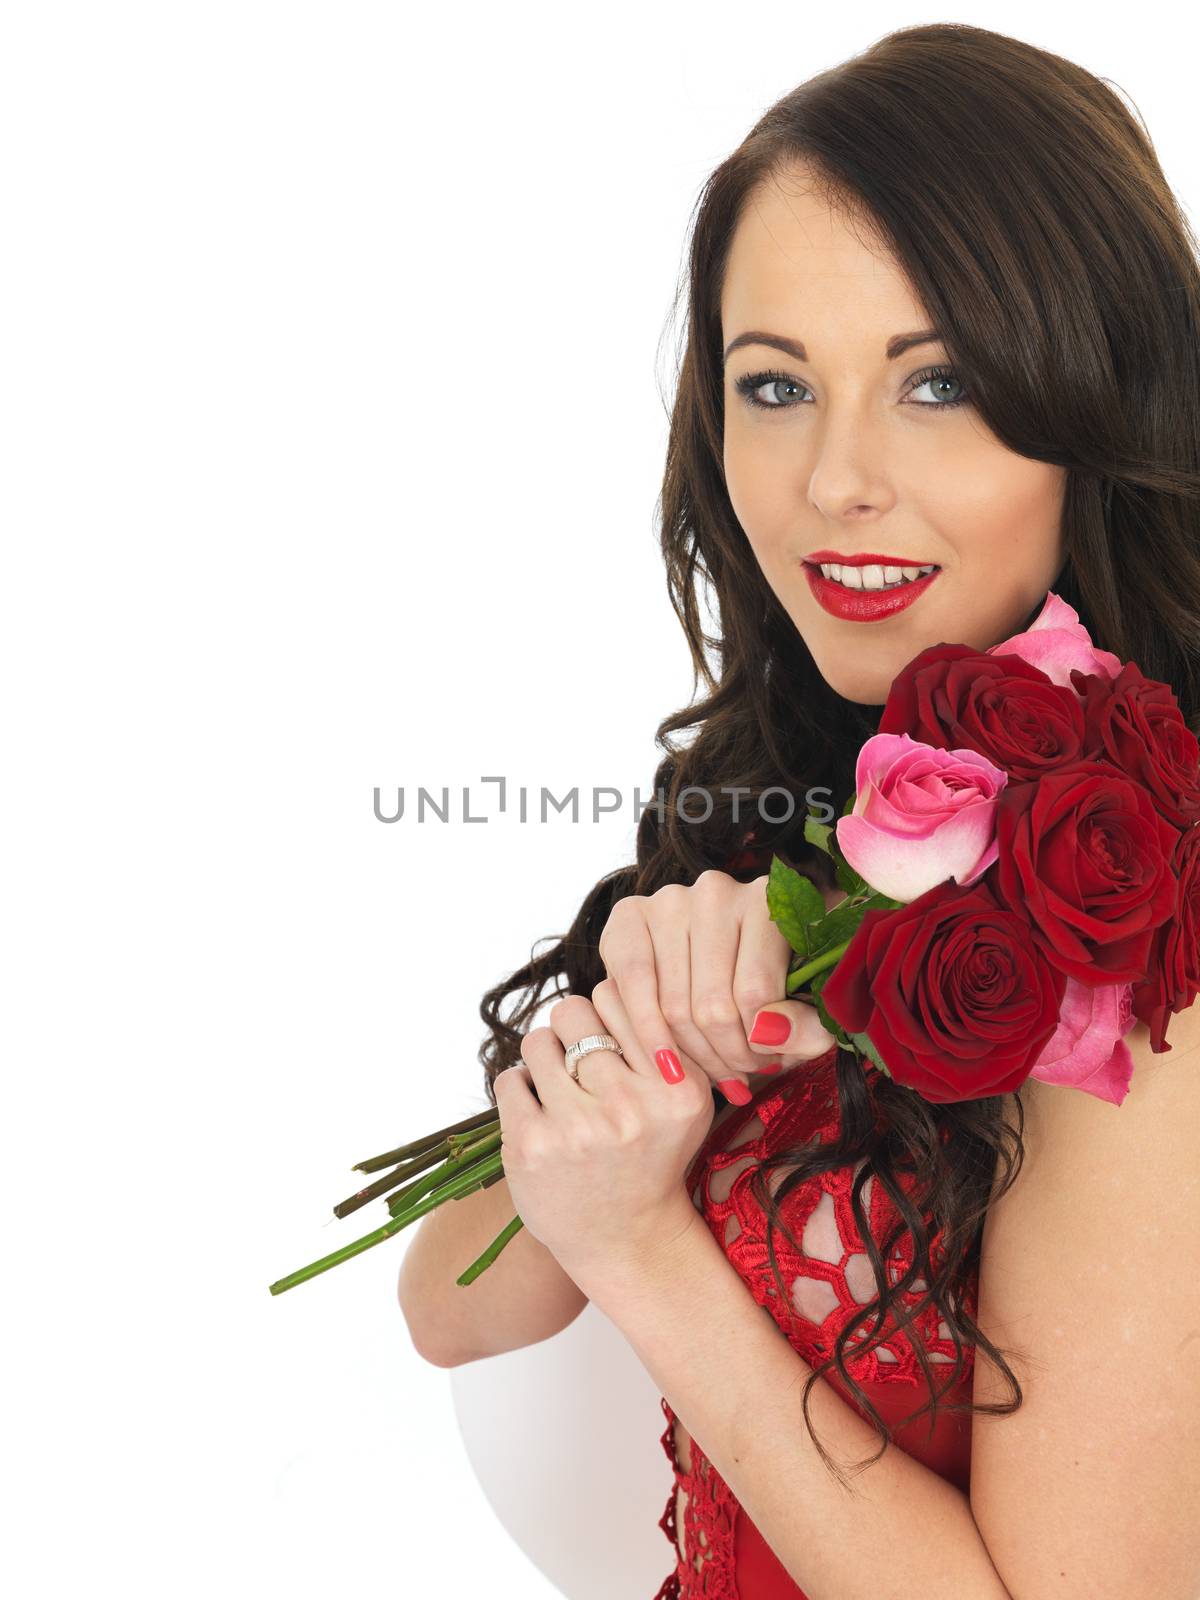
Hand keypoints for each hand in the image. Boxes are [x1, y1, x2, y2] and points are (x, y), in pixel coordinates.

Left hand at [493, 988, 714, 1286]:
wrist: (628, 1239)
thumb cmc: (650, 1157)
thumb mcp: (682, 1102)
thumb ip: (659, 1041)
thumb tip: (620, 976)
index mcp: (676, 1088)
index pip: (622, 997)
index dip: (607, 1011)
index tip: (609, 1039)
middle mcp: (631, 1107)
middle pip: (573, 1011)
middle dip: (570, 1029)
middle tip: (578, 1061)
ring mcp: (578, 1129)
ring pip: (537, 1041)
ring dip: (543, 1059)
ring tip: (559, 1090)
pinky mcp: (532, 1147)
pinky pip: (509, 1079)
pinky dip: (520, 1091)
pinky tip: (541, 1116)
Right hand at [596, 869, 838, 1104]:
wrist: (725, 957)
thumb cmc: (775, 987)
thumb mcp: (809, 1010)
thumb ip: (806, 1029)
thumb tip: (764, 1033)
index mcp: (769, 902)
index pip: (755, 991)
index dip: (761, 1044)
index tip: (770, 1063)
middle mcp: (717, 891)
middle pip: (713, 1004)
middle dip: (728, 1054)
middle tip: (740, 1073)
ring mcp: (669, 901)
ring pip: (674, 1005)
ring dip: (695, 1055)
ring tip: (715, 1070)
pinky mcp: (629, 915)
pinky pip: (631, 985)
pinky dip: (648, 1034)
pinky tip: (668, 1066)